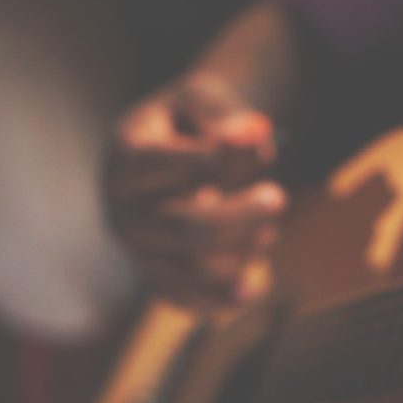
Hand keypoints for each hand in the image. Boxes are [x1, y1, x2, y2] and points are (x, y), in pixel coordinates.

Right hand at [105, 72, 283, 306]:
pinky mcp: (156, 276)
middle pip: (181, 227)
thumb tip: (255, 134)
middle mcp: (122, 210)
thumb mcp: (199, 102)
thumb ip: (223, 116)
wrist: (165, 156)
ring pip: (189, 269)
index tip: (261, 145)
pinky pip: (185, 300)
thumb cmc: (186, 124)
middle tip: (280, 198)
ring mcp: (137, 249)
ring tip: (268, 234)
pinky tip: (249, 288)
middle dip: (237, 216)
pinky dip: (219, 299)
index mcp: (125, 159)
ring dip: (239, 255)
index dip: (214, 160)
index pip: (163, 165)